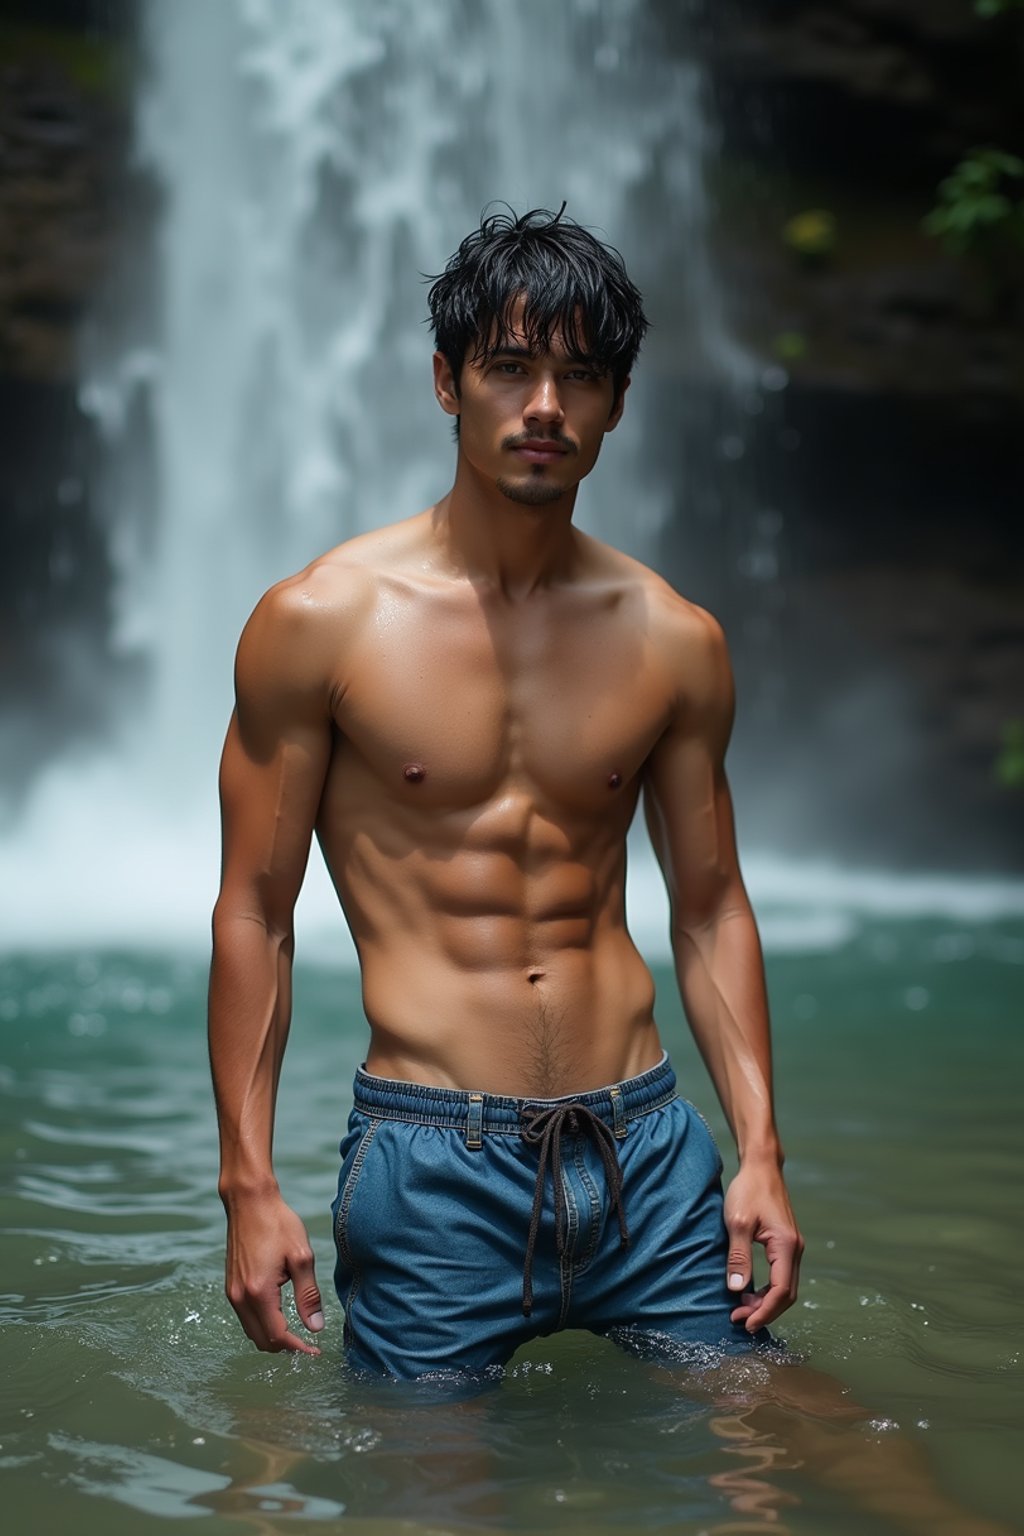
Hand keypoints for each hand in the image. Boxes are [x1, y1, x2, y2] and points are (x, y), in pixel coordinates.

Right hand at [223, 1191, 324, 1354]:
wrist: (249, 1202)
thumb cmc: (278, 1224)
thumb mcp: (301, 1257)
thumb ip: (308, 1295)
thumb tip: (315, 1327)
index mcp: (259, 1293)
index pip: (278, 1336)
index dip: (298, 1348)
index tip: (315, 1350)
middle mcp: (241, 1297)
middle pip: (262, 1341)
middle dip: (285, 1346)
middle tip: (308, 1341)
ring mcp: (233, 1292)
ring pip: (252, 1331)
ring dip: (273, 1336)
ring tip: (297, 1328)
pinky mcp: (231, 1285)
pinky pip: (246, 1317)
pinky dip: (262, 1323)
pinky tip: (280, 1312)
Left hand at [723, 1162, 802, 1332]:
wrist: (761, 1166)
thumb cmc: (748, 1190)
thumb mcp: (737, 1223)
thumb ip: (738, 1257)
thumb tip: (737, 1289)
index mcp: (786, 1245)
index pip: (781, 1290)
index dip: (764, 1311)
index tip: (745, 1323)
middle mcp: (795, 1249)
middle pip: (787, 1294)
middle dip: (764, 1310)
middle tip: (738, 1318)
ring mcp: (793, 1246)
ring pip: (785, 1286)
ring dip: (766, 1301)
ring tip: (740, 1307)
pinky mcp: (786, 1243)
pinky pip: (781, 1275)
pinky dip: (768, 1288)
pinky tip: (749, 1290)